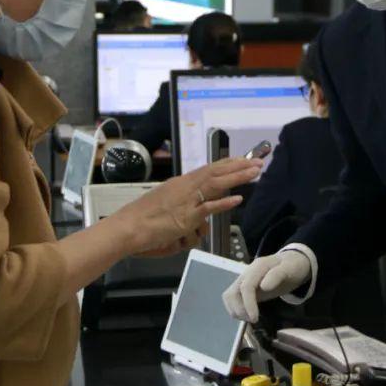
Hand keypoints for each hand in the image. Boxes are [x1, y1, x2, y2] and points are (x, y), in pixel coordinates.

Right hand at [114, 157, 260, 255]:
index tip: (242, 159)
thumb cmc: (143, 218)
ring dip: (237, 176)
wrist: (128, 227)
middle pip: (216, 172)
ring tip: (255, 171)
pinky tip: (238, 198)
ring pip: (216, 183)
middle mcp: (184, 187)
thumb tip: (199, 220)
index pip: (208, 169)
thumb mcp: (165, 206)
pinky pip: (208, 207)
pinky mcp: (186, 216)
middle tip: (257, 161)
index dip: (227, 164)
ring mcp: (186, 200)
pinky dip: (224, 202)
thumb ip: (184, 208)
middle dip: (239, 166)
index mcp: (180, 183)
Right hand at [222, 250, 311, 322]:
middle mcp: (247, 273)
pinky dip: (237, 309)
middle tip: (253, 320)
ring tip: (250, 318)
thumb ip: (277, 275)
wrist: (291, 262)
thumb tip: (264, 286)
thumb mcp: (290, 269)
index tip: (255, 319)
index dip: (248, 304)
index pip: (246, 286)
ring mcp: (244, 280)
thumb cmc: (292, 267)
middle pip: (232, 293)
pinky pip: (233, 299)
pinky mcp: (244, 288)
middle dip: (240, 310)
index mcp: (258, 267)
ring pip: (229, 297)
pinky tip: (248, 315)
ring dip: (236, 310)